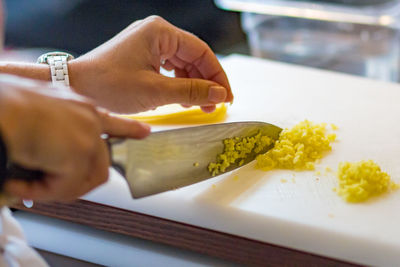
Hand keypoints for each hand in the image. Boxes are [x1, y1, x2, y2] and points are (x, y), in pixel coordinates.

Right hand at [0, 75, 149, 200]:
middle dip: (74, 181)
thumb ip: (55, 133)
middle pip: (100, 164)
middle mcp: (89, 119)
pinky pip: (64, 188)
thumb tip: (48, 158)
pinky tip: (19, 183)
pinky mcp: (78, 154)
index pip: (113, 121)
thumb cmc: (6, 106)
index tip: (144, 132)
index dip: (129, 129)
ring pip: (85, 180)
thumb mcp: (38, 112)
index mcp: (80, 107)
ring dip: (56, 188)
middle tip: (47, 186)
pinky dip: (40, 192)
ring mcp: (87, 136)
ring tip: (27, 183)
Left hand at [69, 16, 232, 113]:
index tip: (226, 95)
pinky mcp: (141, 56)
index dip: (218, 75)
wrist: (76, 89)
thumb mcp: (156, 91)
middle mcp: (155, 33)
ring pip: (182, 64)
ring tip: (201, 106)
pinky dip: (178, 84)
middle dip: (205, 82)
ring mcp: (147, 44)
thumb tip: (219, 93)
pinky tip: (183, 100)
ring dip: (193, 85)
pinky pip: (169, 69)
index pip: (201, 51)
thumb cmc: (108, 86)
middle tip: (215, 105)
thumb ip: (192, 92)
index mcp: (160, 32)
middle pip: (193, 57)